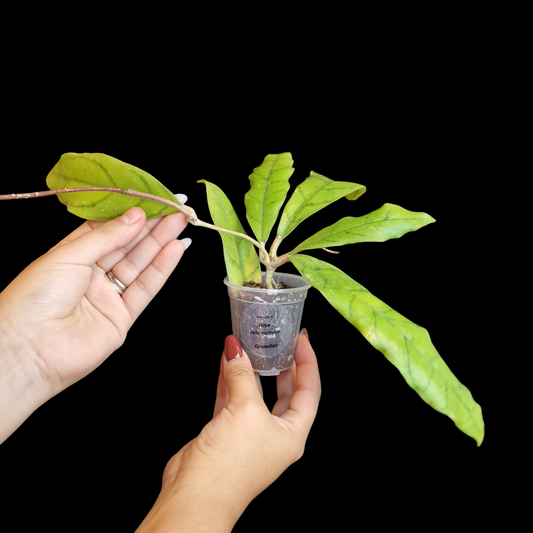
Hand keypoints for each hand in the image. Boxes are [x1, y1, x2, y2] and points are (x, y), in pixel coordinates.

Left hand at [0, 206, 188, 441]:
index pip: (108, 229)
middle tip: (175, 209)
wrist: (29, 349)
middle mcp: (91, 274)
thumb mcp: (69, 256)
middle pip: (127, 246)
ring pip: (139, 265)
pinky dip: (161, 269)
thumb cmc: (36, 297)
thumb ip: (107, 236)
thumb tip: (136, 216)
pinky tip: (175, 250)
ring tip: (180, 224)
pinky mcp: (122, 317)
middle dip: (152, 227)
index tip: (152, 201)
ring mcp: (108, 296)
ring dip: (161, 244)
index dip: (130, 215)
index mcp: (73, 255)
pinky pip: (145, 289)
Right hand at [137, 333, 320, 531]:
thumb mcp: (245, 411)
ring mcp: (250, 433)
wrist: (196, 495)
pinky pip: (232, 398)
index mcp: (292, 434)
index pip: (309, 391)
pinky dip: (229, 379)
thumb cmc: (230, 465)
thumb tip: (236, 349)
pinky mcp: (226, 431)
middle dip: (283, 365)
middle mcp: (274, 434)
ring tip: (251, 344)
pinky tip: (226, 361)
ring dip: (252, 368)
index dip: (308, 363)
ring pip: (256, 393)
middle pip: (286, 392)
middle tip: (281, 341)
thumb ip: (242, 375)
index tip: (302, 340)